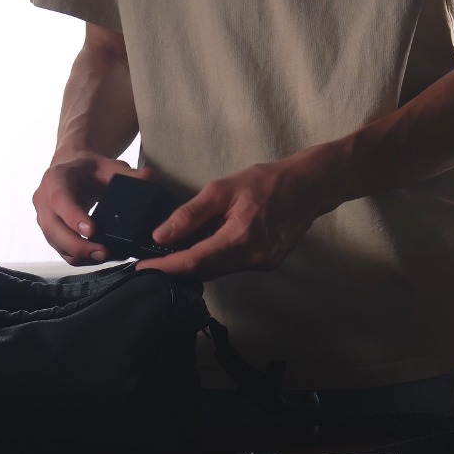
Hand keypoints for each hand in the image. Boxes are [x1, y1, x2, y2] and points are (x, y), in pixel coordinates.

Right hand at [33, 153, 150, 264]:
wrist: (73, 171)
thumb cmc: (90, 169)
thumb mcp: (108, 166)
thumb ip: (128, 173)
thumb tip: (148, 177)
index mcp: (55, 179)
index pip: (60, 199)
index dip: (73, 216)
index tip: (92, 230)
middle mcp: (44, 200)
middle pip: (53, 228)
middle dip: (78, 245)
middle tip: (104, 252)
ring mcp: (45, 219)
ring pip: (56, 244)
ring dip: (81, 255)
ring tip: (107, 256)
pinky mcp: (52, 233)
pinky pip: (62, 251)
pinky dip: (81, 258)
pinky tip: (101, 257)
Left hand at [137, 151, 340, 279]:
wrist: (310, 186)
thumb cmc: (269, 181)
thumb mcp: (223, 188)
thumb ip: (190, 214)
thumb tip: (162, 235)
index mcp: (240, 237)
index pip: (194, 261)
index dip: (165, 268)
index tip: (142, 270)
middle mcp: (253, 257)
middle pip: (204, 272)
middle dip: (177, 267)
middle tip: (153, 260)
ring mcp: (263, 263)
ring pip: (218, 271)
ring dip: (196, 263)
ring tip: (176, 250)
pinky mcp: (268, 263)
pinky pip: (232, 266)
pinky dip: (215, 258)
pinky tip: (208, 244)